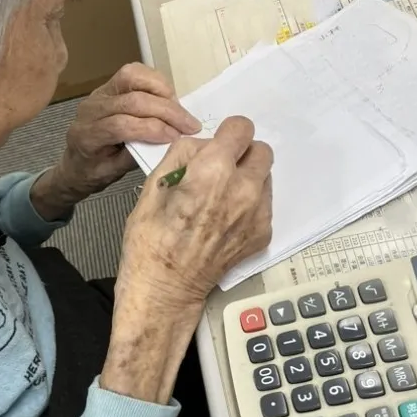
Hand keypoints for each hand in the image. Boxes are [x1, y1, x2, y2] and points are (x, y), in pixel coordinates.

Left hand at [48, 64, 200, 204]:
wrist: (75, 163)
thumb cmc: (94, 171)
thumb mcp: (114, 173)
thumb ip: (136, 155)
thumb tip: (168, 141)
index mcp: (88, 135)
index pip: (123, 125)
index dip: (154, 129)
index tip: (177, 138)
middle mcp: (91, 109)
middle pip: (132, 100)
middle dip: (167, 111)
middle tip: (190, 125)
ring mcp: (99, 93)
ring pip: (132, 77)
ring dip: (162, 90)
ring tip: (179, 110)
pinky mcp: (109, 86)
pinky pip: (133, 73)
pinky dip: (155, 82)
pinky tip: (168, 99)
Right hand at [117, 116, 272, 316]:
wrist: (165, 288)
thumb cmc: (151, 240)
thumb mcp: (153, 185)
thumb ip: (182, 154)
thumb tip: (202, 147)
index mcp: (213, 172)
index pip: (241, 128)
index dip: (227, 134)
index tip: (218, 146)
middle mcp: (243, 190)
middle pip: (261, 150)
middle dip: (242, 154)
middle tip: (220, 171)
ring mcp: (257, 215)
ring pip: (265, 177)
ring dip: (248, 179)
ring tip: (220, 198)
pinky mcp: (263, 234)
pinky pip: (264, 204)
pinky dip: (249, 205)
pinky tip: (224, 220)